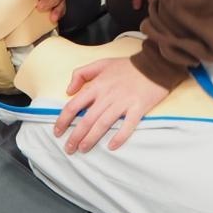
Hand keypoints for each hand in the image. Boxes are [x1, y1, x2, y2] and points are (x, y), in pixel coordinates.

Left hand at [53, 56, 170, 152]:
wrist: (155, 64)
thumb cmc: (128, 66)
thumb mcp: (101, 63)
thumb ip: (82, 73)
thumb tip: (69, 90)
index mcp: (97, 85)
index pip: (74, 105)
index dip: (63, 120)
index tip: (57, 131)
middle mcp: (108, 95)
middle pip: (87, 119)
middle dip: (75, 136)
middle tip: (69, 148)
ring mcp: (123, 103)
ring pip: (103, 124)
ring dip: (91, 139)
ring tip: (83, 149)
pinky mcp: (138, 108)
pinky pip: (127, 126)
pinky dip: (119, 137)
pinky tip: (111, 146)